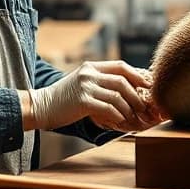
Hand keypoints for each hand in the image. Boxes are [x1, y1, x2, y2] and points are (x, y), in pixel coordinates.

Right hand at [27, 61, 163, 132]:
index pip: (121, 66)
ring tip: (133, 118)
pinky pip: (108, 108)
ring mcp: (85, 86)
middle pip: (123, 81)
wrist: (40, 106)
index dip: (137, 75)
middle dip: (137, 95)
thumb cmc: (63, 99)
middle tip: (144, 108)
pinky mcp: (82, 101)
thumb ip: (99, 82)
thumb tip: (125, 89)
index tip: (149, 85)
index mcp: (91, 67)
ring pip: (118, 96)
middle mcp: (89, 73)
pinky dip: (117, 116)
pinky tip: (119, 122)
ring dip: (129, 109)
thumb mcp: (82, 83)